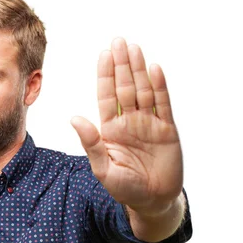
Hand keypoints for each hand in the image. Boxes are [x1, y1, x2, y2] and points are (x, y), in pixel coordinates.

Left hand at [71, 37, 182, 215]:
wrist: (153, 201)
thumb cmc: (125, 189)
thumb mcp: (103, 169)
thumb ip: (91, 143)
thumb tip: (75, 118)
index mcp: (111, 130)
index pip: (107, 97)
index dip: (106, 76)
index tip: (104, 55)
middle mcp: (130, 122)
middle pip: (125, 88)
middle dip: (122, 66)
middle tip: (119, 41)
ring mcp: (149, 124)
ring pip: (143, 91)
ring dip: (139, 70)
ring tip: (134, 48)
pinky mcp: (167, 130)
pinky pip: (163, 104)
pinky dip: (159, 87)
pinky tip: (154, 69)